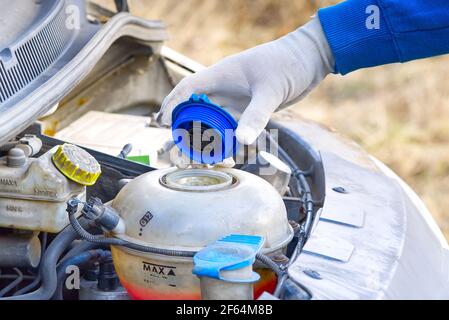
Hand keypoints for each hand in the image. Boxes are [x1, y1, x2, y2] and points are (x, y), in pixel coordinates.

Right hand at [158, 16, 333, 144]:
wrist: (310, 59)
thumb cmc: (288, 63)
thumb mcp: (270, 90)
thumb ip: (255, 115)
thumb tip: (241, 142)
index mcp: (222, 75)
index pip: (188, 88)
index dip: (173, 104)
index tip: (162, 123)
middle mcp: (225, 88)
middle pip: (196, 108)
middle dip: (184, 128)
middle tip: (175, 148)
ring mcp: (236, 98)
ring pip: (213, 120)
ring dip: (204, 137)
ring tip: (195, 157)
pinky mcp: (249, 108)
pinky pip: (232, 126)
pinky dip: (226, 140)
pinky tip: (224, 154)